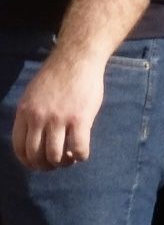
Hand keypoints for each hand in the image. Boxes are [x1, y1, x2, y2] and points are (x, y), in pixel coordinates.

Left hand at [11, 52, 105, 170]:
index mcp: (24, 113)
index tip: (38, 163)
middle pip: (36, 155)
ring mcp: (59, 119)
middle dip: (46, 165)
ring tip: (70, 159)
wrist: (77, 59)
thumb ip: (31, 116)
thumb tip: (34, 139)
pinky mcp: (80, 118)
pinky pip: (78, 148)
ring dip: (63, 163)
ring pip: (55, 155)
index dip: (28, 161)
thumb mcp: (33, 96)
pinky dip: (80, 156)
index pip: (19, 148)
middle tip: (55, 164)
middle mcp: (38, 118)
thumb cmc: (57, 76)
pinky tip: (82, 153)